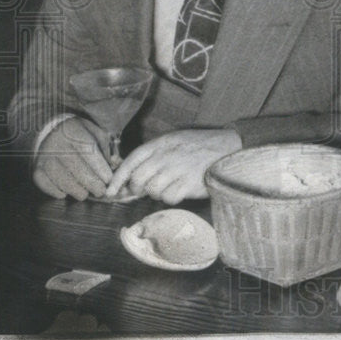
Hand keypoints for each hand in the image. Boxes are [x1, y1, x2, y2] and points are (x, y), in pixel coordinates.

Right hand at [33, 117, 112, 200]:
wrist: (50, 131)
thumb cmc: (80, 135)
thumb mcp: (95, 133)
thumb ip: (106, 149)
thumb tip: (115, 165)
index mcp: (75, 133)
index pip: (89, 153)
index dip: (100, 169)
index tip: (109, 180)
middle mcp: (58, 145)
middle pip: (78, 170)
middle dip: (92, 184)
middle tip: (101, 192)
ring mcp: (45, 158)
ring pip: (63, 181)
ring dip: (77, 191)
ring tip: (85, 193)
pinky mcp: (37, 169)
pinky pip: (47, 185)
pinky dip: (57, 192)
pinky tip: (66, 192)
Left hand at [105, 129, 241, 203]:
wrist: (230, 148)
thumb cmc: (200, 147)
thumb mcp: (176, 141)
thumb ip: (155, 154)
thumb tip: (134, 176)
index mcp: (161, 143)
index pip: (131, 160)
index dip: (118, 178)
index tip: (110, 191)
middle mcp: (167, 155)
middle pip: (138, 179)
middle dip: (138, 188)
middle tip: (148, 189)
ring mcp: (177, 169)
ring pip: (152, 191)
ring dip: (157, 193)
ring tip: (170, 186)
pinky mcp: (188, 183)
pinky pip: (168, 198)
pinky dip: (172, 198)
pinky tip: (181, 190)